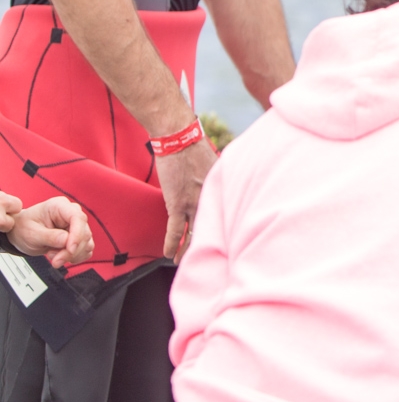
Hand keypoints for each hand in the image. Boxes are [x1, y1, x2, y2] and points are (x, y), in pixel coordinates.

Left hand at [0, 193, 93, 267]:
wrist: (20, 233)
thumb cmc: (23, 228)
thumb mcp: (31, 233)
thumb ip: (49, 237)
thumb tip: (67, 240)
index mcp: (59, 206)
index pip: (77, 217)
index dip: (77, 234)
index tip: (70, 250)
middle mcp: (71, 213)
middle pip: (84, 232)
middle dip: (71, 251)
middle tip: (55, 260)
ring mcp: (76, 225)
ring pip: (87, 242)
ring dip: (72, 255)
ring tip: (53, 256)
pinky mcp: (78, 236)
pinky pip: (86, 248)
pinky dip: (76, 257)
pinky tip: (62, 257)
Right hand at [155, 138, 216, 261]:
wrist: (179, 138)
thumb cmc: (196, 148)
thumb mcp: (217, 165)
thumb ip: (220, 179)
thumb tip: (224, 185)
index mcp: (222, 191)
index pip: (227, 217)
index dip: (225, 231)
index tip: (225, 242)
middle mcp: (212, 200)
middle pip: (213, 229)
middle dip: (208, 245)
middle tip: (206, 258)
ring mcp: (194, 203)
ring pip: (192, 234)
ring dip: (186, 249)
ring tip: (182, 262)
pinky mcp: (176, 204)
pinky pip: (174, 229)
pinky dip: (170, 243)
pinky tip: (167, 255)